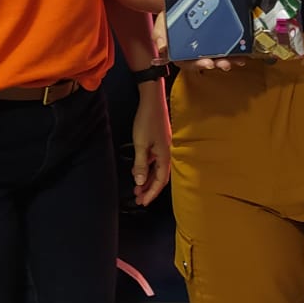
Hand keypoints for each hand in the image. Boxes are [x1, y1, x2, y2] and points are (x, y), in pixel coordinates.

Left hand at [130, 80, 171, 205]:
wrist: (152, 100)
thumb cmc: (147, 121)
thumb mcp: (141, 145)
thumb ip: (140, 165)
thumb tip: (139, 183)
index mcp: (165, 156)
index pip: (160, 181)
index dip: (151, 193)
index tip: (142, 202)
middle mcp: (167, 153)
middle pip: (160, 177)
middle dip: (149, 189)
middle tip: (138, 199)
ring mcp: (163, 147)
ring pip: (156, 169)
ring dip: (147, 179)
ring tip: (136, 188)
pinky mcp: (158, 142)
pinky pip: (153, 161)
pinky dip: (146, 168)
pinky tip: (137, 170)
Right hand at [153, 6, 240, 73]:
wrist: (178, 4)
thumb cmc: (169, 18)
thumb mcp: (161, 24)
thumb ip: (159, 35)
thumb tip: (161, 47)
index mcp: (179, 52)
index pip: (188, 63)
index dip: (198, 65)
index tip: (207, 63)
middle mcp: (193, 53)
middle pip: (205, 62)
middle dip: (216, 64)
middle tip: (223, 63)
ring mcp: (205, 48)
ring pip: (217, 58)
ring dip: (228, 61)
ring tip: (236, 60)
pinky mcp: (216, 41)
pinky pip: (225, 49)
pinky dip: (234, 51)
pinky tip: (241, 52)